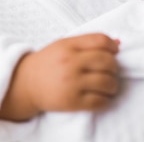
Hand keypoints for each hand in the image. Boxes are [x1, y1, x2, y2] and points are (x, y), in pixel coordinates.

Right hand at [0, 34, 119, 120]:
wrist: (26, 84)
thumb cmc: (47, 63)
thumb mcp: (62, 46)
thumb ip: (86, 43)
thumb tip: (117, 44)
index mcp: (68, 46)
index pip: (101, 40)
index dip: (112, 46)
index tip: (114, 53)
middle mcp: (70, 63)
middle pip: (108, 62)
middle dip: (114, 67)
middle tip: (109, 71)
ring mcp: (72, 83)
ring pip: (108, 83)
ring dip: (112, 85)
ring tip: (106, 85)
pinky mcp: (73, 102)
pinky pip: (101, 101)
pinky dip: (105, 100)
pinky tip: (99, 96)